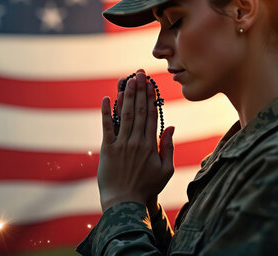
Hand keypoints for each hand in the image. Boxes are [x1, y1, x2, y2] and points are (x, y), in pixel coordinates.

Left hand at [97, 70, 174, 211]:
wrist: (124, 203)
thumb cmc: (146, 188)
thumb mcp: (165, 170)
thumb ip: (168, 148)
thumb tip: (170, 127)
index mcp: (150, 145)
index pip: (151, 115)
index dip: (151, 98)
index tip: (151, 84)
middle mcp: (136, 141)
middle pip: (139, 110)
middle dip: (140, 90)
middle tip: (140, 74)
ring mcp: (121, 144)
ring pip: (125, 115)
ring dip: (127, 96)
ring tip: (128, 80)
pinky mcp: (107, 149)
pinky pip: (107, 127)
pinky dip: (107, 112)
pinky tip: (107, 98)